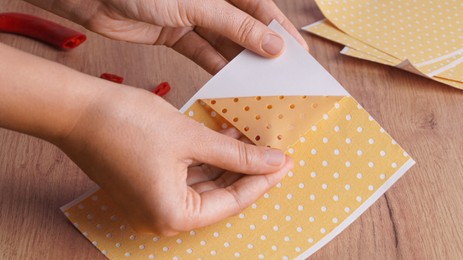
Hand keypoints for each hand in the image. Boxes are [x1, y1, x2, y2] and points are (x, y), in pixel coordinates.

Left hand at [27, 0, 307, 73]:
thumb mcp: (198, 3)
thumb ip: (236, 25)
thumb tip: (273, 45)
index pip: (261, 9)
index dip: (280, 33)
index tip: (298, 57)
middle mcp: (212, 1)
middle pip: (244, 30)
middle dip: (260, 54)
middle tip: (278, 80)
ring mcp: (193, 17)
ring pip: (224, 45)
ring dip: (238, 66)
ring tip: (256, 89)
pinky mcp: (175, 34)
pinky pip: (201, 53)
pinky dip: (214, 69)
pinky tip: (228, 86)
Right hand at [57, 85, 292, 234]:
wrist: (77, 109)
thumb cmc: (124, 125)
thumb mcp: (191, 139)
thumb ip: (236, 155)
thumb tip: (272, 162)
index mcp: (172, 216)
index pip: (233, 201)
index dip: (263, 180)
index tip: (285, 163)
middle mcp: (161, 217)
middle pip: (219, 195)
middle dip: (246, 170)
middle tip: (272, 150)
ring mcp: (153, 202)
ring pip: (204, 184)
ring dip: (227, 162)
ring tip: (251, 139)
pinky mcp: (148, 184)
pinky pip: (187, 176)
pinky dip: (206, 159)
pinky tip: (224, 138)